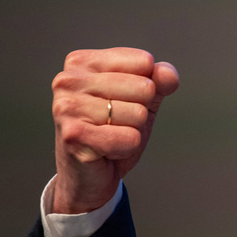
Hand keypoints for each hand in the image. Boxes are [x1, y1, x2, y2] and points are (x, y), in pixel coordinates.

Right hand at [50, 48, 178, 213]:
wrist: (90, 175)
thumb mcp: (143, 100)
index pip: (144, 62)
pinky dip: (126, 148)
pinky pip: (129, 138)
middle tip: (116, 123)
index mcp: (83, 62)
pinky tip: (106, 150)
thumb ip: (160, 81)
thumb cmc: (114, 130)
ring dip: (132, 131)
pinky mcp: (73, 135)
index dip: (147, 87)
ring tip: (109, 135)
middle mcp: (68, 79)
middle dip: (140, 112)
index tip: (123, 101)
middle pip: (145, 88)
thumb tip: (168, 75)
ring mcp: (67, 107)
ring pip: (138, 114)